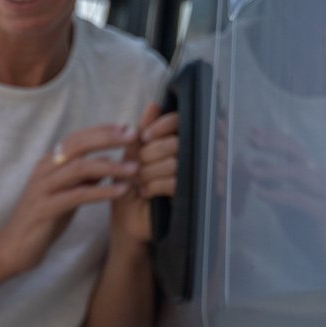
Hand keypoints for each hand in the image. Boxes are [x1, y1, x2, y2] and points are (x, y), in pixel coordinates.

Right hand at [0, 123, 138, 277]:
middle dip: (108, 138)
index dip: (103, 130)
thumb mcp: (66, 194)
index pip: (78, 138)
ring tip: (135, 169)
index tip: (128, 128)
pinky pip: (78, 195)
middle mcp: (44, 169)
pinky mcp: (45, 208)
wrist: (14, 248)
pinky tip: (121, 191)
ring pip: (80, 167)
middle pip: (79, 145)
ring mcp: (43, 187)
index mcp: (49, 163)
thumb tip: (108, 161)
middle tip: (134, 137)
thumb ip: (83, 178)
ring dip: (111, 166)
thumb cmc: (43, 221)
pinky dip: (102, 191)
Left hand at [110, 101, 181, 248]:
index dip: (161, 125)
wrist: (130, 222)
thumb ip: (143, 130)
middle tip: (136, 166)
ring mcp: (195, 176)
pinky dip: (154, 185)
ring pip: (175, 162)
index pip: (180, 121)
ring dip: (149, 171)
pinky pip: (175, 183)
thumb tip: (154, 105)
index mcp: (180, 142)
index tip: (143, 137)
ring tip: (138, 180)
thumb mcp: (133, 154)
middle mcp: (193, 156)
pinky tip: (145, 192)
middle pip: (175, 142)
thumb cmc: (132, 185)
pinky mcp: (193, 196)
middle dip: (149, 154)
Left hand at [244, 126, 325, 274]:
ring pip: (298, 174)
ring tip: (251, 171)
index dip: (274, 138)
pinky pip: (299, 199)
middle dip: (273, 144)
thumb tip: (255, 165)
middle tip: (251, 140)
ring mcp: (325, 195)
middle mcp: (320, 179)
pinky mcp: (324, 213)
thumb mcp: (286, 205)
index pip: (294, 148)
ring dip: (272, 170)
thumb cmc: (310, 229)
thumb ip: (274, 186)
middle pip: (297, 153)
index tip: (252, 132)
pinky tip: (261, 195)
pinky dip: (278, 195)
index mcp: (313, 175)